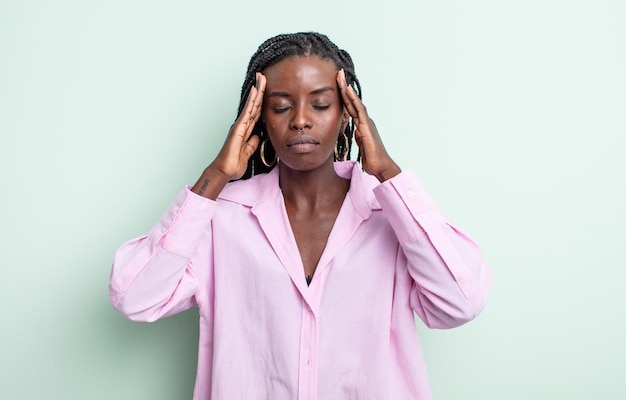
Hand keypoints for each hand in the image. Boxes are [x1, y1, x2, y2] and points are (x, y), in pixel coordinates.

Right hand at [192, 73, 265, 197]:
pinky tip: (255, 91)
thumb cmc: (233, 164)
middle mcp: (242, 125)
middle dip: (260, 91)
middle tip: (263, 77)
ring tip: (261, 78)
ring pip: (251, 105)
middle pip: (254, 105)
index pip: (256, 113)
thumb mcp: (247, 153)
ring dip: (257, 91)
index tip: (266, 90)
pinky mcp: (238, 128)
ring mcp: (240, 125)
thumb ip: (251, 144)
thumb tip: (257, 136)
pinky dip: (251, 101)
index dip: (261, 101)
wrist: (225, 170)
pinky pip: (247, 112)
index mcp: (245, 130)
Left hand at [337, 70, 400, 181]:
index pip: (351, 107)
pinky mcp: (366, 127)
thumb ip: (359, 137)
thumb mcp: (362, 146)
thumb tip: (356, 132)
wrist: (381, 167)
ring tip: (340, 76)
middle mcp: (365, 121)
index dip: (344, 96)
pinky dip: (353, 99)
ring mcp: (366, 123)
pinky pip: (358, 110)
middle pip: (353, 101)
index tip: (338, 84)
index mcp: (362, 125)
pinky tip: (347, 90)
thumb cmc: (372, 159)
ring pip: (355, 102)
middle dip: (344, 87)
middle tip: (338, 73)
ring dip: (347, 89)